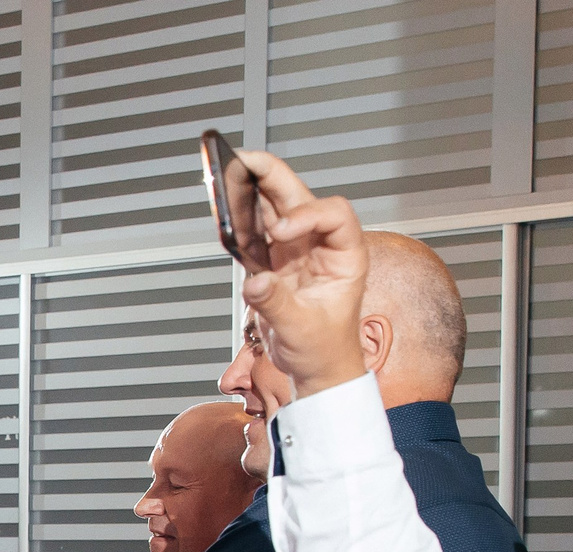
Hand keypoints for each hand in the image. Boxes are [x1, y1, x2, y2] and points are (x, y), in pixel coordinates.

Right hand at [232, 149, 368, 395]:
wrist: (317, 369)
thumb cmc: (325, 350)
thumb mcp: (303, 329)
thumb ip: (277, 303)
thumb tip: (256, 282)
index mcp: (345, 256)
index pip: (333, 215)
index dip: (307, 214)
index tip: (281, 232)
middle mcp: (321, 246)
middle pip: (300, 198)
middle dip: (273, 177)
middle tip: (246, 161)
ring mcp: (296, 251)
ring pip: (275, 208)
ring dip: (253, 188)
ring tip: (230, 170)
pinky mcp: (274, 262)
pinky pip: (256, 232)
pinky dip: (241, 218)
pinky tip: (226, 204)